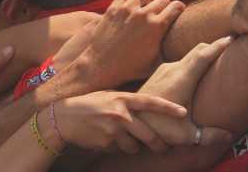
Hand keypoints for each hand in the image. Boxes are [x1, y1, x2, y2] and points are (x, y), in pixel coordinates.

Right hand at [54, 91, 186, 153]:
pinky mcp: (105, 144)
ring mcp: (113, 131)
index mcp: (123, 99)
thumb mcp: (109, 95)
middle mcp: (120, 115)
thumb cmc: (89, 103)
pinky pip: (118, 150)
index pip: (150, 102)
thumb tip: (147, 109)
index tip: (183, 112)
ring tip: (121, 138)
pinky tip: (105, 139)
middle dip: (158, 145)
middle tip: (163, 148)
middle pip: (148, 135)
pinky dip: (116, 148)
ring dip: (132, 146)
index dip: (168, 108)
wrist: (64, 117)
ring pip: (133, 147)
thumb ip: (127, 101)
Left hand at [57, 0, 184, 95]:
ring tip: (142, 11)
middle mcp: (143, 14)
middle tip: (160, 13)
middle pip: (161, 0)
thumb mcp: (156, 63)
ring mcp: (127, 9)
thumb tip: (183, 51)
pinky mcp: (113, 9)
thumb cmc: (130, 68)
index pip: (176, 7)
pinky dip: (126, 4)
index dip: (179, 8)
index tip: (178, 11)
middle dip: (163, 6)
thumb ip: (169, 52)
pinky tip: (126, 13)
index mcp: (157, 26)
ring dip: (144, 2)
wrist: (101, 66)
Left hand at [138, 38, 233, 146]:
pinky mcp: (158, 73)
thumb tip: (230, 137)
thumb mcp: (184, 135)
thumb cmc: (156, 126)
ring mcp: (163, 69)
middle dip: (214, 46)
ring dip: (202, 54)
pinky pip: (180, 61)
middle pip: (197, 50)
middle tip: (229, 44)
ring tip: (215, 57)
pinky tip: (194, 70)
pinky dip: (192, 61)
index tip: (232, 38)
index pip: (204, 55)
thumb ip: (209, 135)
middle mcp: (172, 69)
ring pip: (188, 55)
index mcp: (182, 78)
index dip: (219, 46)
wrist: (127, 120)